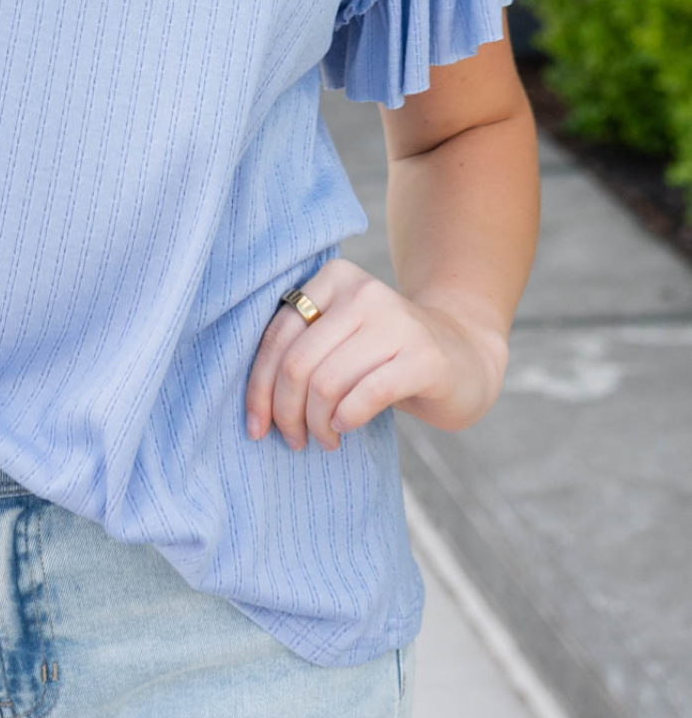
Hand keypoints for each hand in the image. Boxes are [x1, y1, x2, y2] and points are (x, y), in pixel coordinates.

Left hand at [245, 258, 508, 451]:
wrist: (464, 355)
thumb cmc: (385, 355)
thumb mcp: (340, 338)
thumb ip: (301, 351)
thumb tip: (254, 408)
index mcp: (334, 278)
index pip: (278, 336)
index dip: (258, 387)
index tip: (254, 426)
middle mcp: (364, 292)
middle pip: (298, 363)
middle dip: (286, 412)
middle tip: (293, 438)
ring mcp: (397, 322)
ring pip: (327, 382)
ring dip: (317, 424)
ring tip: (324, 439)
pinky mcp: (425, 357)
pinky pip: (367, 395)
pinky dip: (346, 420)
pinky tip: (345, 429)